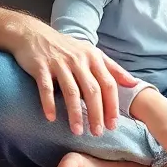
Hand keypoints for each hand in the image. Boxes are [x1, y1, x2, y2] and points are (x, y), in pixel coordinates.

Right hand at [9, 20, 137, 135]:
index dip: (112, 105)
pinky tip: (51, 118)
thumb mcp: (92, 53)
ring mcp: (60, 63)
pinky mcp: (41, 67)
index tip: (113, 124)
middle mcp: (79, 60)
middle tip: (98, 133)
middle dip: (97, 113)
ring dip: (75, 113)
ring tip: (78, 131)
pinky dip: (49, 103)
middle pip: (92, 90)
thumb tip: (133, 83)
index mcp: (93, 58)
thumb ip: (112, 69)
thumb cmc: (66, 48)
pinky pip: (46, 88)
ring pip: (71, 92)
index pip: (108, 84)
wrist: (33, 34)